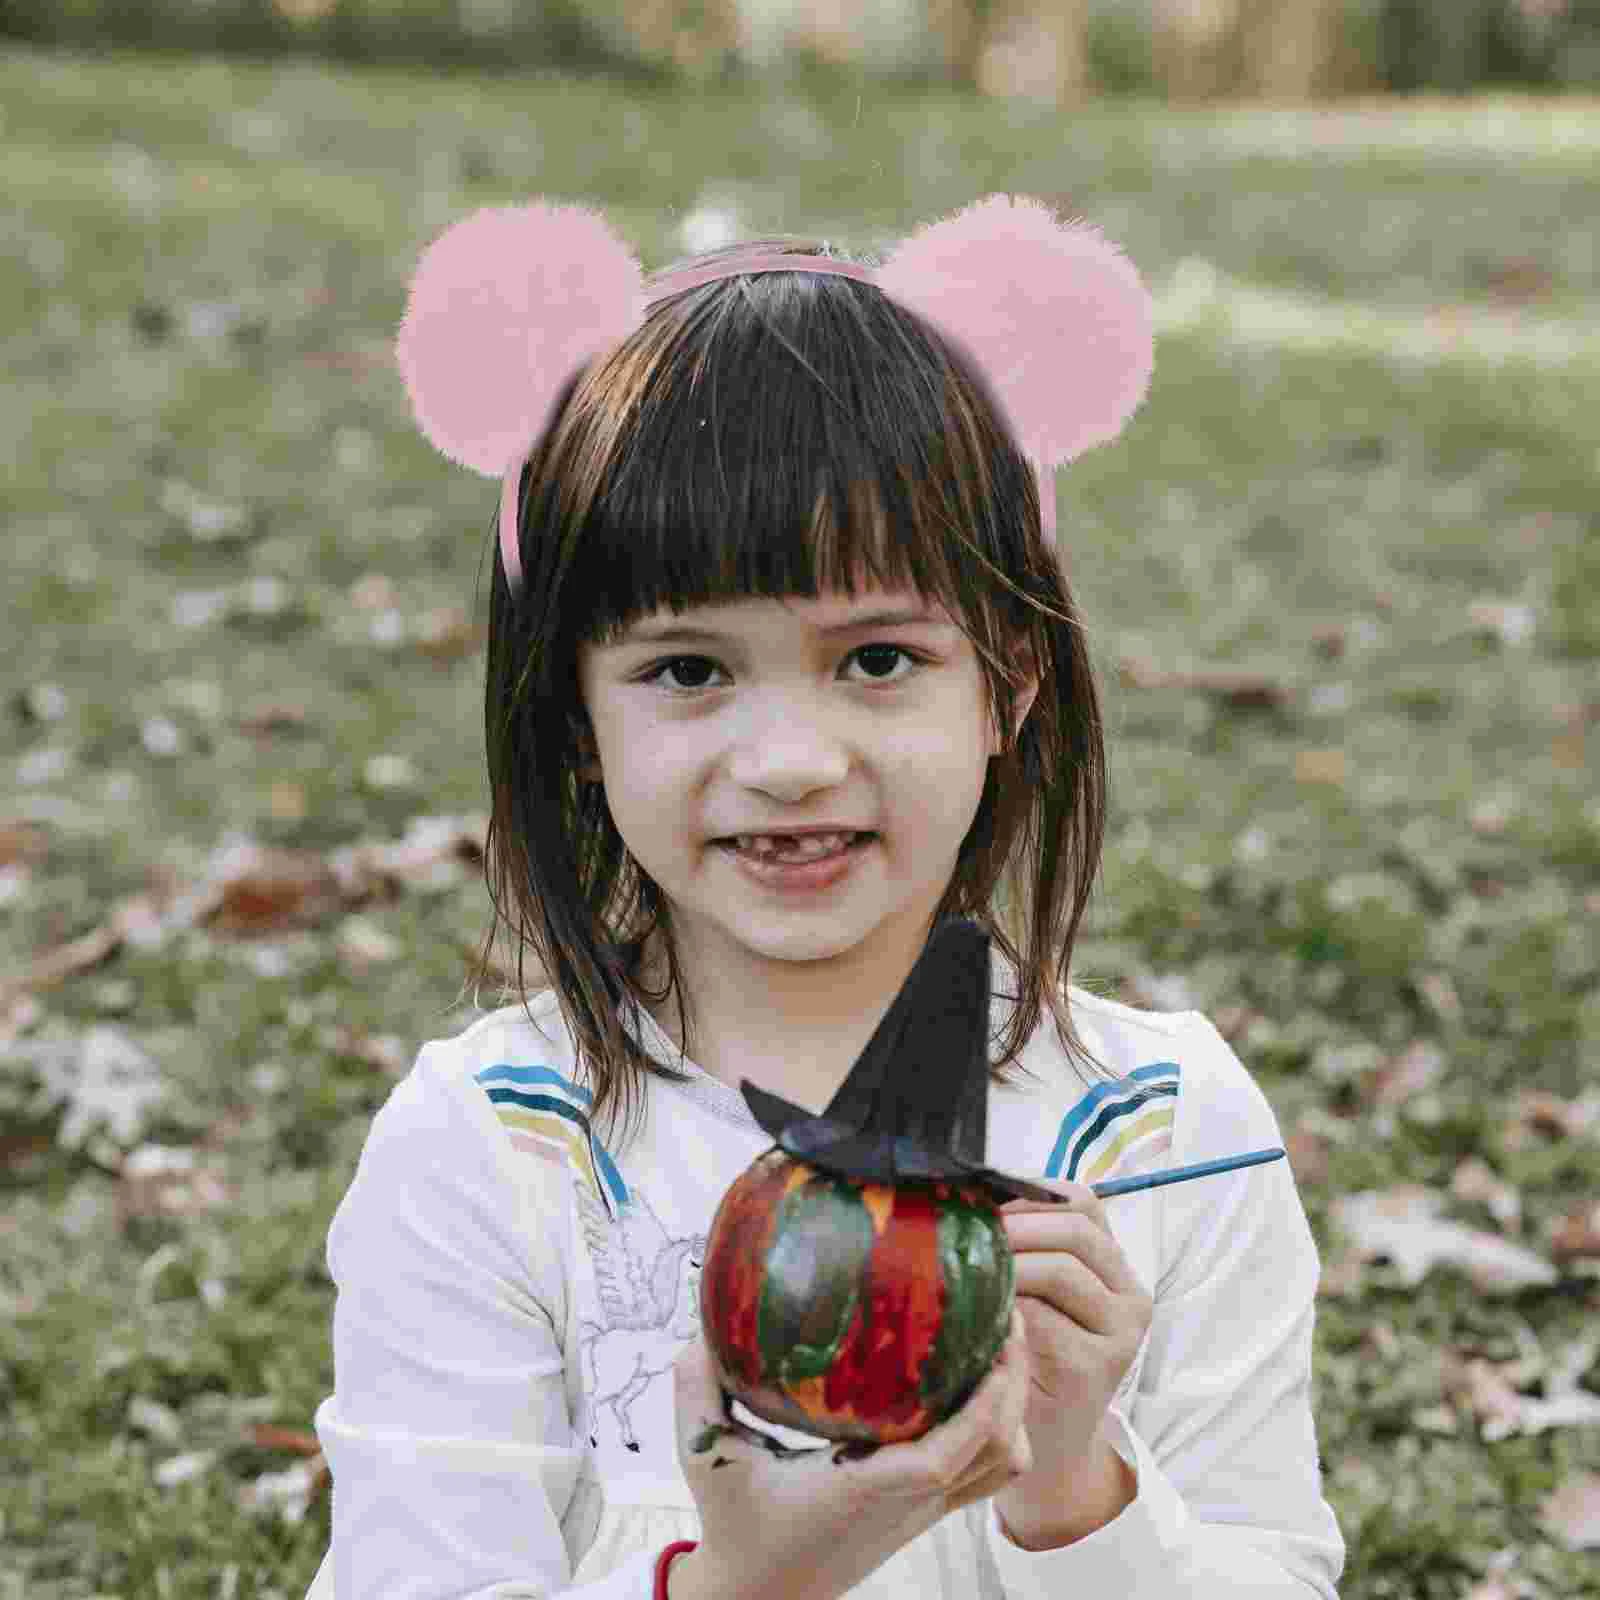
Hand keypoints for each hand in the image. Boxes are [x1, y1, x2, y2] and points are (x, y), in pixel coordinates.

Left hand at [997, 1180, 1152, 1485]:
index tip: (983, 1203)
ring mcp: (1120, 1331)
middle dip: (1015, 1224)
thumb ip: (1023, 1247)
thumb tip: (966, 1195)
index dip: (1029, 1193)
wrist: (1044, 1444)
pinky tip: (980, 1314)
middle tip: (968, 1233)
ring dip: (1009, 1263)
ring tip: (970, 1269)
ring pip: (1062, 1268)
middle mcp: (1129, 1294)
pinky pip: (1046, 1318)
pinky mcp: (1099, 1366)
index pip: (1079, 1201)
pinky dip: (1007, 1308)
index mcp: (1113, 1264)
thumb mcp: (1032, 1292)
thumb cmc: (1027, 1356)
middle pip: (1075, 1228)